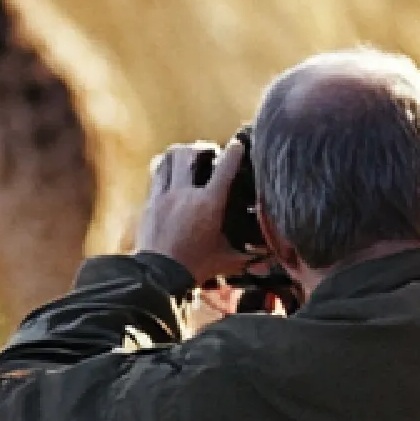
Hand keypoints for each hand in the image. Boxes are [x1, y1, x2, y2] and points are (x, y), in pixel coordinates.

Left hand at [130, 139, 252, 284]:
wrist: (159, 275)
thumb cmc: (196, 266)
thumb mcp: (227, 260)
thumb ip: (249, 257)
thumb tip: (269, 261)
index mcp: (209, 203)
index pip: (225, 168)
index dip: (234, 152)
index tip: (238, 145)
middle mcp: (186, 193)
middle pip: (188, 154)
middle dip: (200, 148)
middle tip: (208, 153)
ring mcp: (164, 196)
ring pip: (168, 160)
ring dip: (179, 155)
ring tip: (186, 157)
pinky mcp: (150, 203)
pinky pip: (156, 176)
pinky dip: (164, 170)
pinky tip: (170, 176)